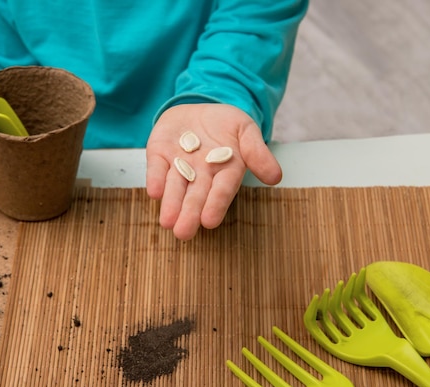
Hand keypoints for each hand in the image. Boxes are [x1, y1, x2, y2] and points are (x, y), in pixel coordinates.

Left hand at [146, 103, 282, 239]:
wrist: (200, 109)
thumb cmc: (227, 125)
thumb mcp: (247, 131)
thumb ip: (258, 153)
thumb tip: (276, 177)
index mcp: (225, 171)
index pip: (222, 190)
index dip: (216, 204)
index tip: (209, 222)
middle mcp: (201, 174)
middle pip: (196, 195)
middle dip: (189, 213)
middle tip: (183, 233)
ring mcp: (178, 164)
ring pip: (174, 186)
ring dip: (171, 203)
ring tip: (167, 222)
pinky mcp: (159, 154)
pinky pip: (156, 167)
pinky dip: (154, 179)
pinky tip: (154, 193)